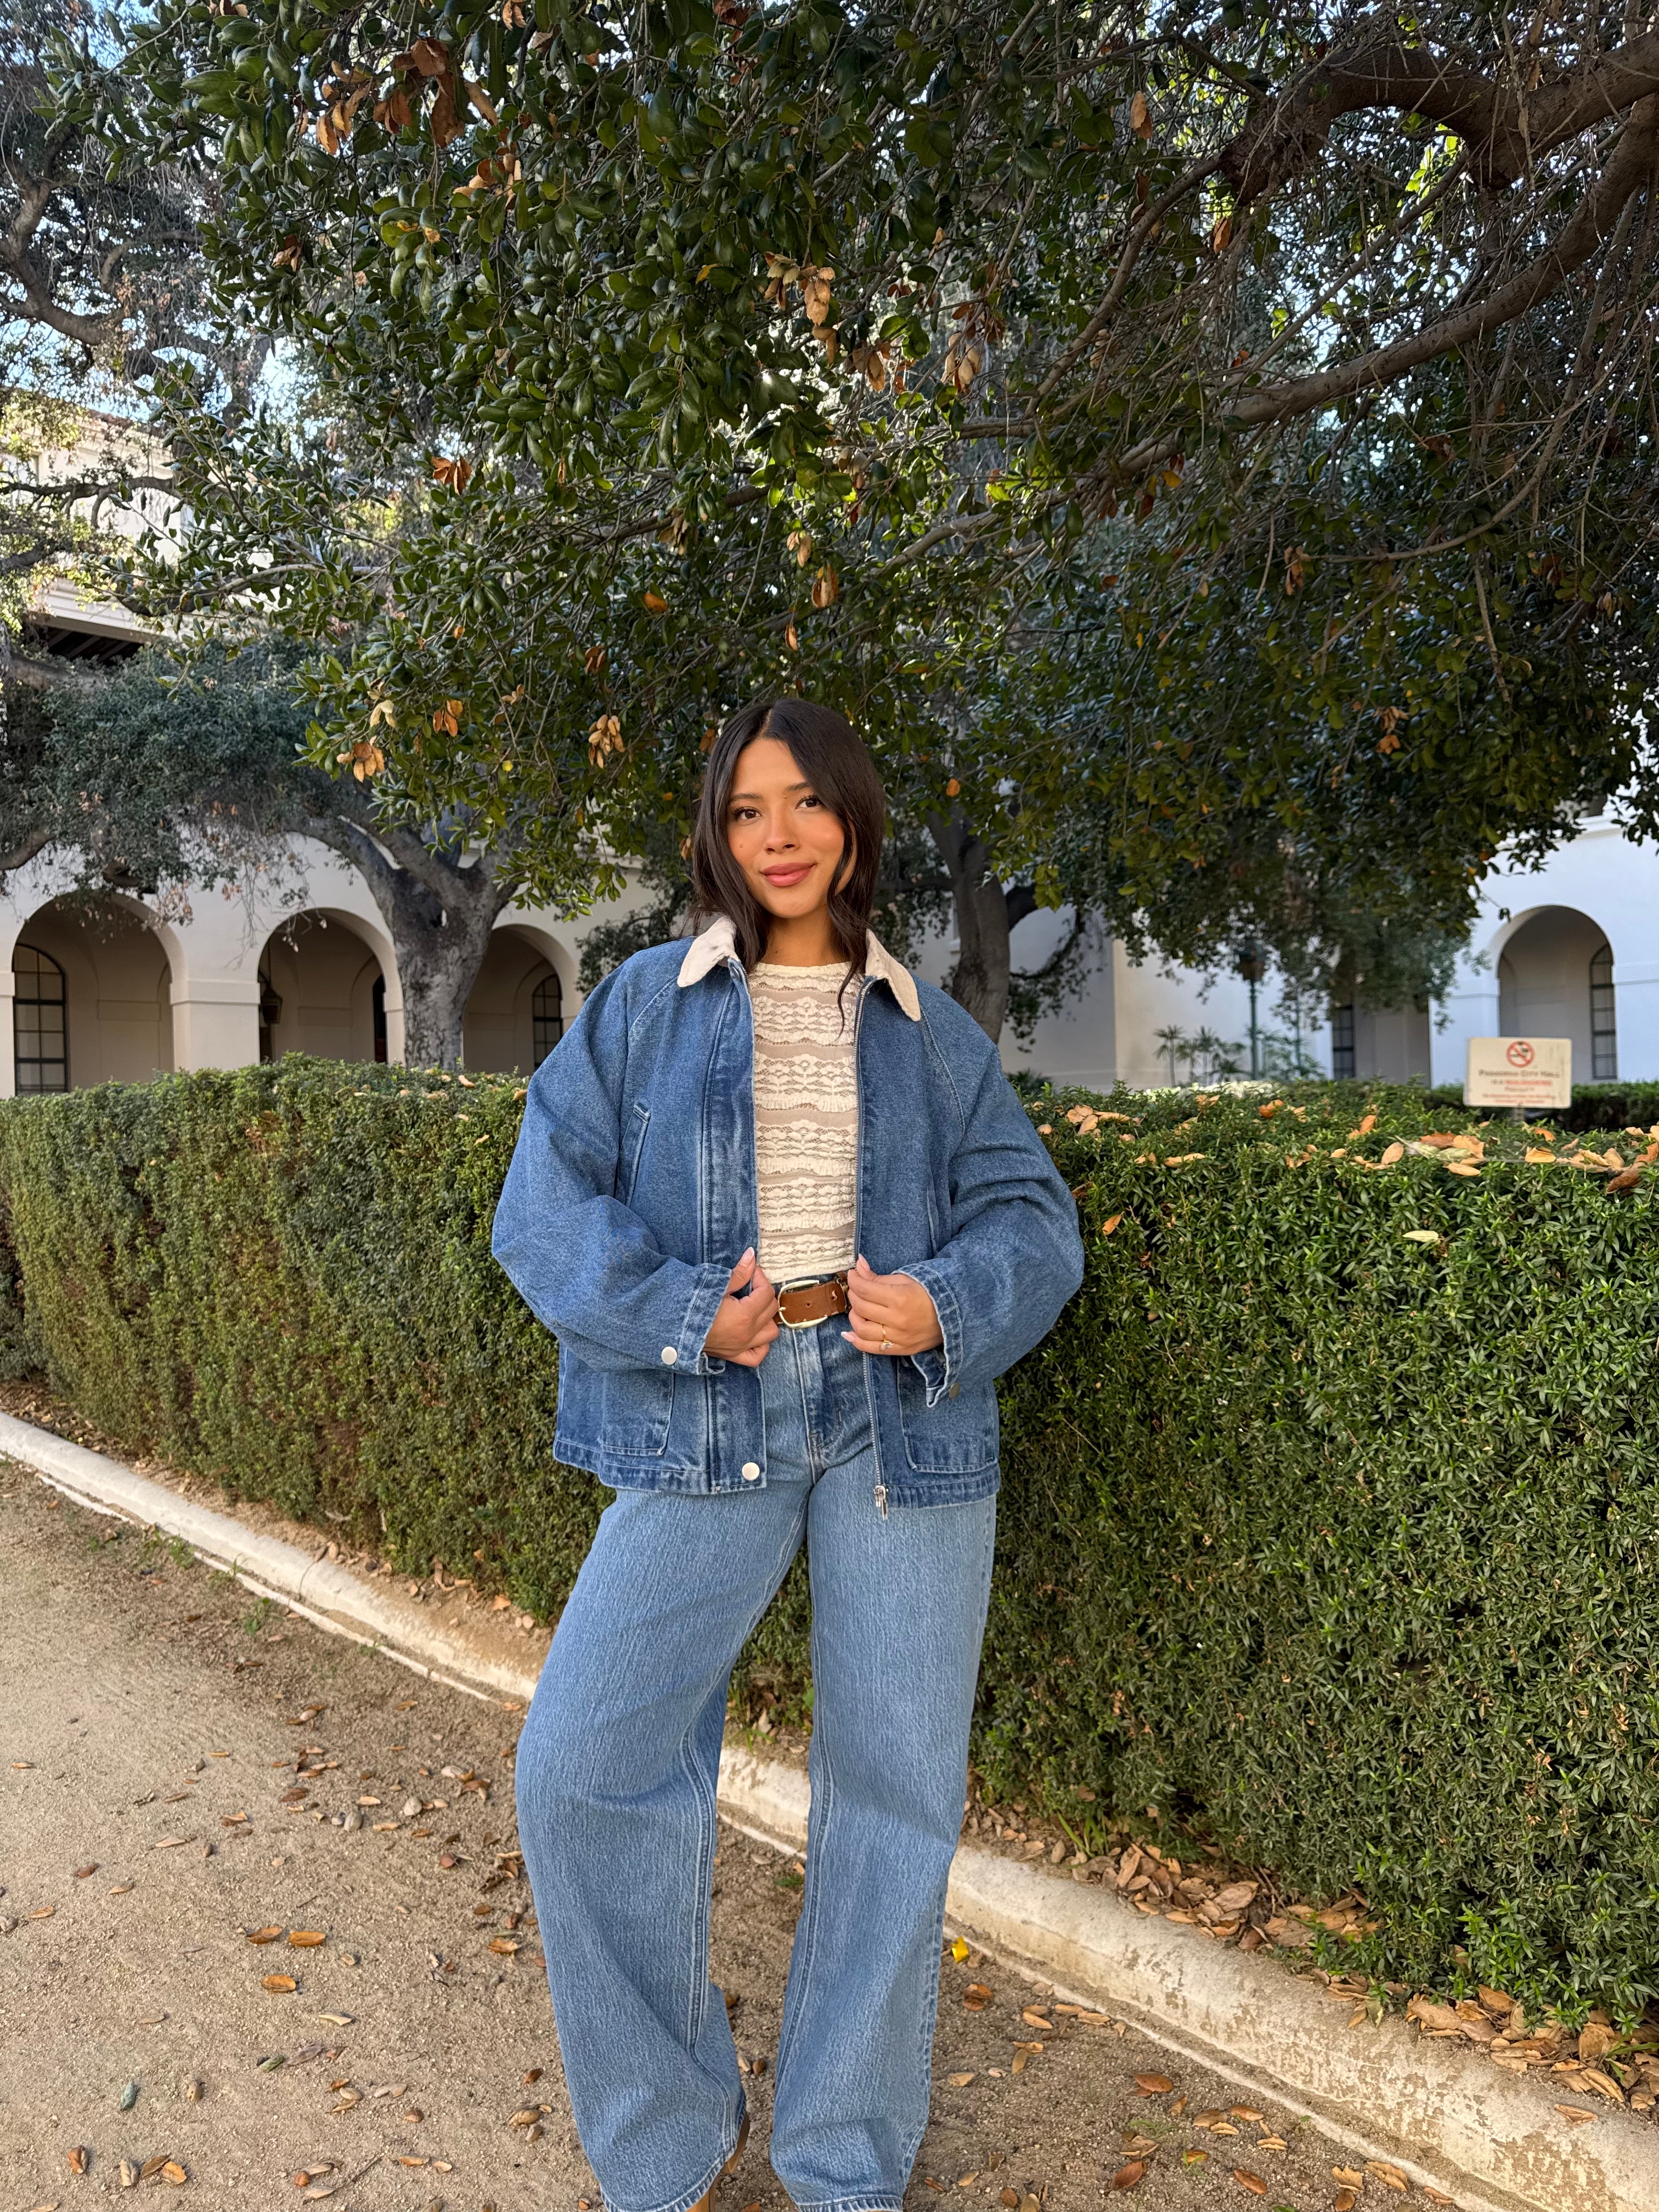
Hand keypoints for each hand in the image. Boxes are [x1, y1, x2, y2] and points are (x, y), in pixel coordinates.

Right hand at [702, 1247, 778, 1367]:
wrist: (671, 1328)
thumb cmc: (691, 1305)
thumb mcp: (714, 1285)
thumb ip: (738, 1273)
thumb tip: (751, 1255)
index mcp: (744, 1315)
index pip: (766, 1293)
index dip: (760, 1277)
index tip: (751, 1271)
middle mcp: (747, 1334)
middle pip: (771, 1310)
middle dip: (764, 1294)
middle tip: (750, 1285)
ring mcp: (741, 1347)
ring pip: (770, 1333)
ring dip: (766, 1319)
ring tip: (754, 1307)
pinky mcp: (733, 1355)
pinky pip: (757, 1355)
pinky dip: (761, 1344)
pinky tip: (754, 1333)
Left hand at [841, 1254, 943, 1356]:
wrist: (954, 1314)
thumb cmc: (929, 1293)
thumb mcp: (905, 1280)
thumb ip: (878, 1277)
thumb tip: (858, 1265)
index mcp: (900, 1298)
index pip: (865, 1289)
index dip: (854, 1280)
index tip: (853, 1275)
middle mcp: (898, 1320)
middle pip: (861, 1308)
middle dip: (853, 1295)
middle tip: (856, 1289)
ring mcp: (899, 1337)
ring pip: (862, 1329)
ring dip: (854, 1316)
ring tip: (858, 1308)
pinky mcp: (900, 1349)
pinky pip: (871, 1349)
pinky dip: (855, 1341)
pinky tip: (848, 1333)